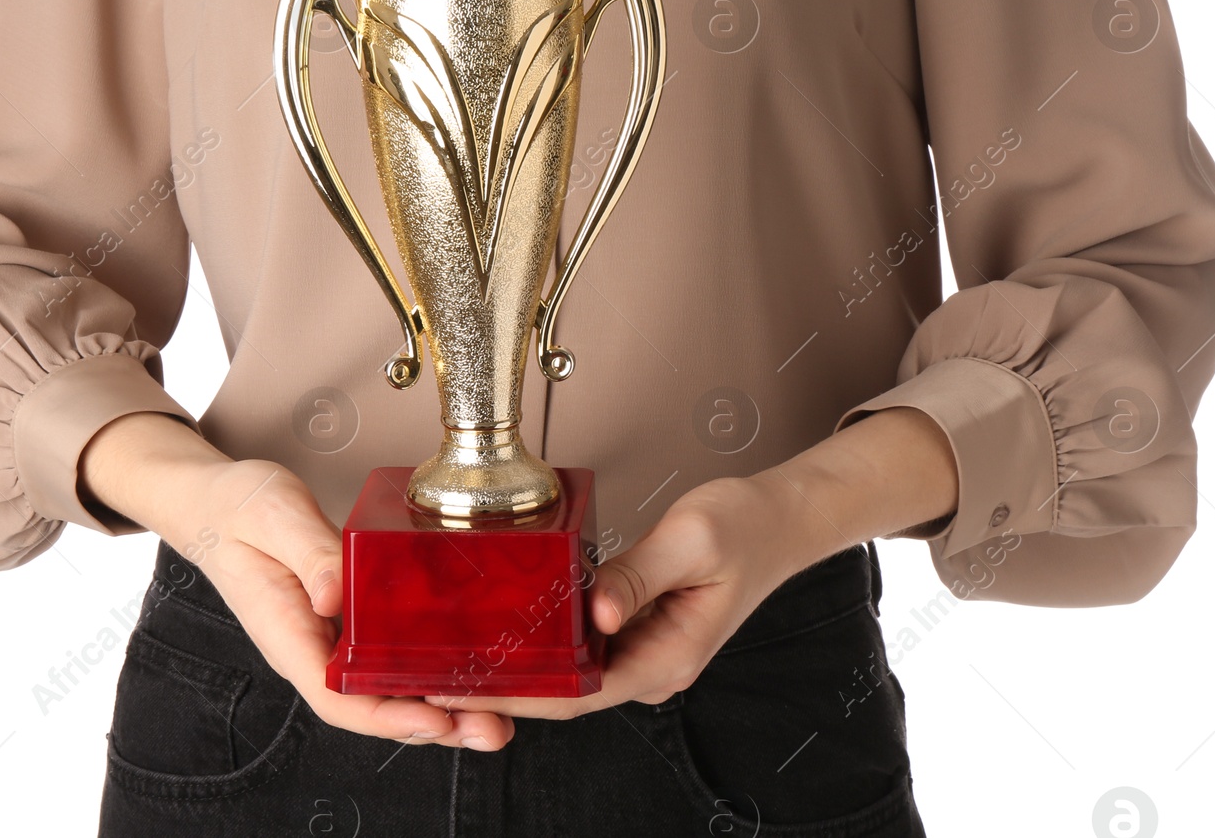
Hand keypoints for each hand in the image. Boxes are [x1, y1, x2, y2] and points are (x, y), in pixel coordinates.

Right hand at [80, 412, 513, 750]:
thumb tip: (337, 595)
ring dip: (441, 706)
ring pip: (386, 688)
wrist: (216, 500)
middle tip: (493, 728)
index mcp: (288, 633)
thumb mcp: (273, 515)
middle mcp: (312, 647)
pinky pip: (388, 657)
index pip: (337, 697)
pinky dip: (429, 670)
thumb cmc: (238, 506)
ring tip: (497, 715)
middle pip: (373, 706)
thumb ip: (307, 553)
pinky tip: (470, 670)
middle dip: (434, 725)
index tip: (436, 720)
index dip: (388, 716)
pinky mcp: (348, 620)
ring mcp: (330, 638)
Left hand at [433, 406, 956, 718]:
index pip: (575, 695)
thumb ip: (638, 575)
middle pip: (563, 695)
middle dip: (501, 690)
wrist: (782, 519)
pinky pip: (582, 648)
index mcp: (667, 658)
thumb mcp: (692, 541)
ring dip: (516, 670)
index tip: (459, 687)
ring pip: (570, 675)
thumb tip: (594, 614)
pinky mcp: (637, 630)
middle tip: (432, 675)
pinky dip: (542, 645)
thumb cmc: (745, 526)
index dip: (513, 696)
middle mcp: (652, 667)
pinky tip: (502, 628)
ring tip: (451, 656)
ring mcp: (644, 652)